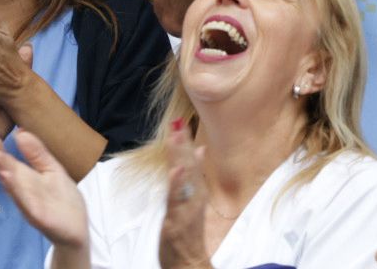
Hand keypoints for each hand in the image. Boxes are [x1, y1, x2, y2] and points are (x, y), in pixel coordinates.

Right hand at [0, 129, 89, 252]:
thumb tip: (20, 131)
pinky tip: (15, 183)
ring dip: (6, 174)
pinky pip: (29, 205)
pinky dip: (21, 195)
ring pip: (15, 188)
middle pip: (8, 173)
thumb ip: (36, 153)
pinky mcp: (41, 217)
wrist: (76, 228)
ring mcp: (31, 205)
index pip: (9, 162)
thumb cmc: (61, 198)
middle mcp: (24, 192)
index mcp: (26, 179)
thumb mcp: (51, 169)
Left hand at [158, 120, 211, 268]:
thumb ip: (194, 173)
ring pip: (184, 179)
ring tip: (177, 138)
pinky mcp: (178, 221)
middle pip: (189, 166)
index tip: (180, 121)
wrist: (189, 263)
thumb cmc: (188, 230)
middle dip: (183, 144)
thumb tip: (199, 149)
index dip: (185, 141)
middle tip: (178, 122)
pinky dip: (178, 184)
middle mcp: (194, 196)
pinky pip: (177, 200)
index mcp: (196, 189)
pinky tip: (176, 170)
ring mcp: (186, 208)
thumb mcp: (192, 198)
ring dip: (180, 157)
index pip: (190, 161)